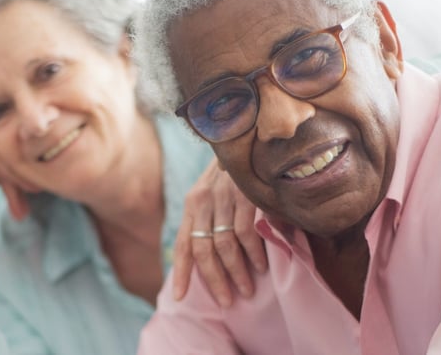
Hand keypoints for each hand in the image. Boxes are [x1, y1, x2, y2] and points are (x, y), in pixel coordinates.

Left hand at [172, 159, 266, 306]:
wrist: (248, 137)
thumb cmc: (232, 173)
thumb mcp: (212, 193)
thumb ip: (207, 220)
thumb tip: (209, 256)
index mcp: (192, 203)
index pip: (183, 244)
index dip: (180, 272)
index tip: (180, 297)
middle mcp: (202, 201)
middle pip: (203, 251)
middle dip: (214, 280)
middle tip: (226, 302)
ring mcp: (223, 198)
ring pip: (224, 246)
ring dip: (236, 272)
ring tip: (246, 290)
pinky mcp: (244, 196)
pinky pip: (245, 233)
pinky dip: (253, 254)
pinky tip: (260, 267)